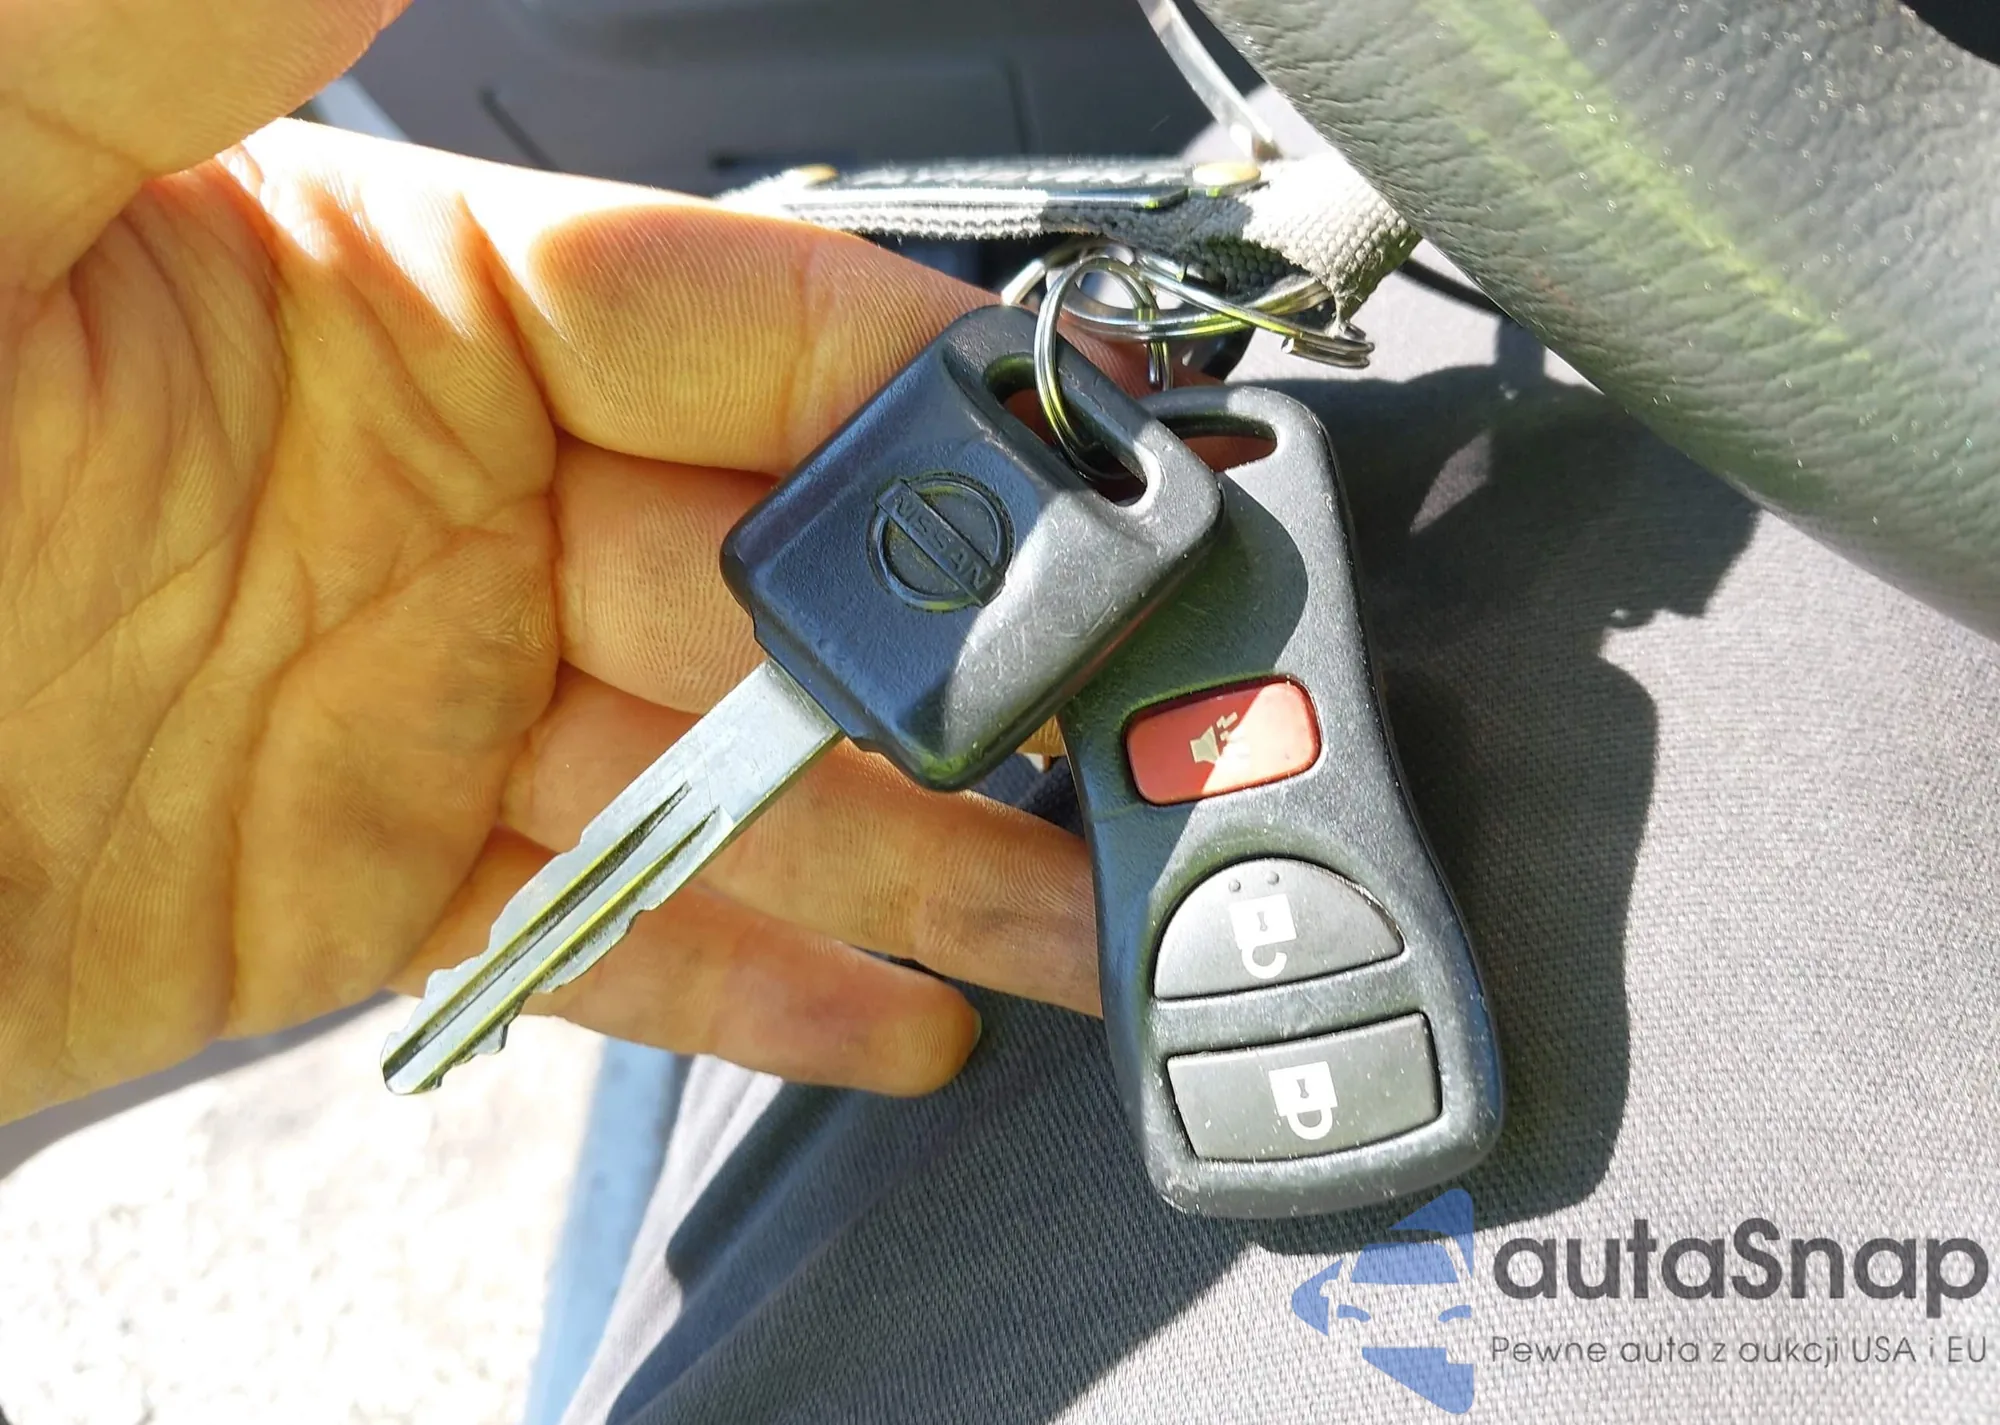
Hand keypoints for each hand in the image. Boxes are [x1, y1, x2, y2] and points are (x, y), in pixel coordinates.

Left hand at [0, 0, 1098, 1123]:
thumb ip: (200, 22)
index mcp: (391, 304)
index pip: (732, 325)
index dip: (918, 386)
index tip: (1073, 448)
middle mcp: (435, 506)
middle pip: (774, 572)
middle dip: (963, 647)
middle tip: (1120, 718)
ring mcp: (410, 712)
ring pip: (726, 777)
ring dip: (911, 846)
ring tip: (1069, 903)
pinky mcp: (357, 898)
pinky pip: (607, 939)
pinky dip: (754, 986)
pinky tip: (890, 1010)